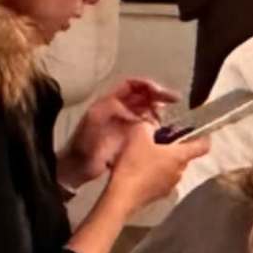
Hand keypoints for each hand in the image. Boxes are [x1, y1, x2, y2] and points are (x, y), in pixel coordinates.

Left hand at [59, 78, 175, 187]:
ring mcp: (124, 124)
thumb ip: (111, 106)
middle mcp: (119, 109)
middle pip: (142, 96)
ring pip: (146, 110)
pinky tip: (160, 128)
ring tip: (165, 114)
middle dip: (157, 95)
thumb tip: (131, 105)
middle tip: (173, 100)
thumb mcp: (94, 118)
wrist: (79, 166)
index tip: (160, 91)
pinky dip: (155, 124)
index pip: (132, 85)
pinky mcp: (129, 138)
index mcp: (109, 101)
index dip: (147, 85)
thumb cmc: (84, 141)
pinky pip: (146, 126)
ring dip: (157, 109)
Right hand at [95, 121, 210, 225]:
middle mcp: (180, 172)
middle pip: (183, 156)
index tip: (198, 132)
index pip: (202, 146)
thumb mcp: (138, 134)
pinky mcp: (158, 196)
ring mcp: (170, 186)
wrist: (122, 196)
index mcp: (180, 156)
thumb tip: (151, 125)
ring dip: (162, 161)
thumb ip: (148, 125)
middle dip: (173, 147)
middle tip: (157, 140)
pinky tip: (138, 171)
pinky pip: (161, 180)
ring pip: (171, 168)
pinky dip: (153, 174)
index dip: (203, 137)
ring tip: (144, 155)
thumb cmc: (134, 163)